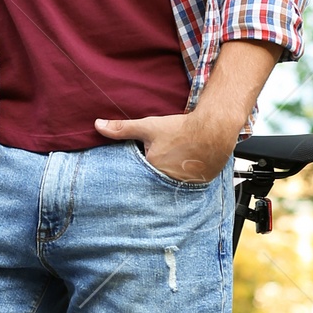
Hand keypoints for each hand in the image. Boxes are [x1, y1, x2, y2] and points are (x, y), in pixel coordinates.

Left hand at [94, 39, 283, 181]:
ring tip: (176, 165)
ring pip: (171, 185)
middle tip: (163, 163)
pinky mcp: (199, 185)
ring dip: (171, 179)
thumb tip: (98, 125)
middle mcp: (167, 181)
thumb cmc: (182, 128)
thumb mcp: (148, 126)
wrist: (214, 129)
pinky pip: (187, 186)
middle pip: (155, 181)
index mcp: (152, 169)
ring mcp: (184, 185)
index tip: (146, 163)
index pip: (138, 175)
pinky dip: (186, 180)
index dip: (140, 169)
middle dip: (154, 177)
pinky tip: (188, 169)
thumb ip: (122, 128)